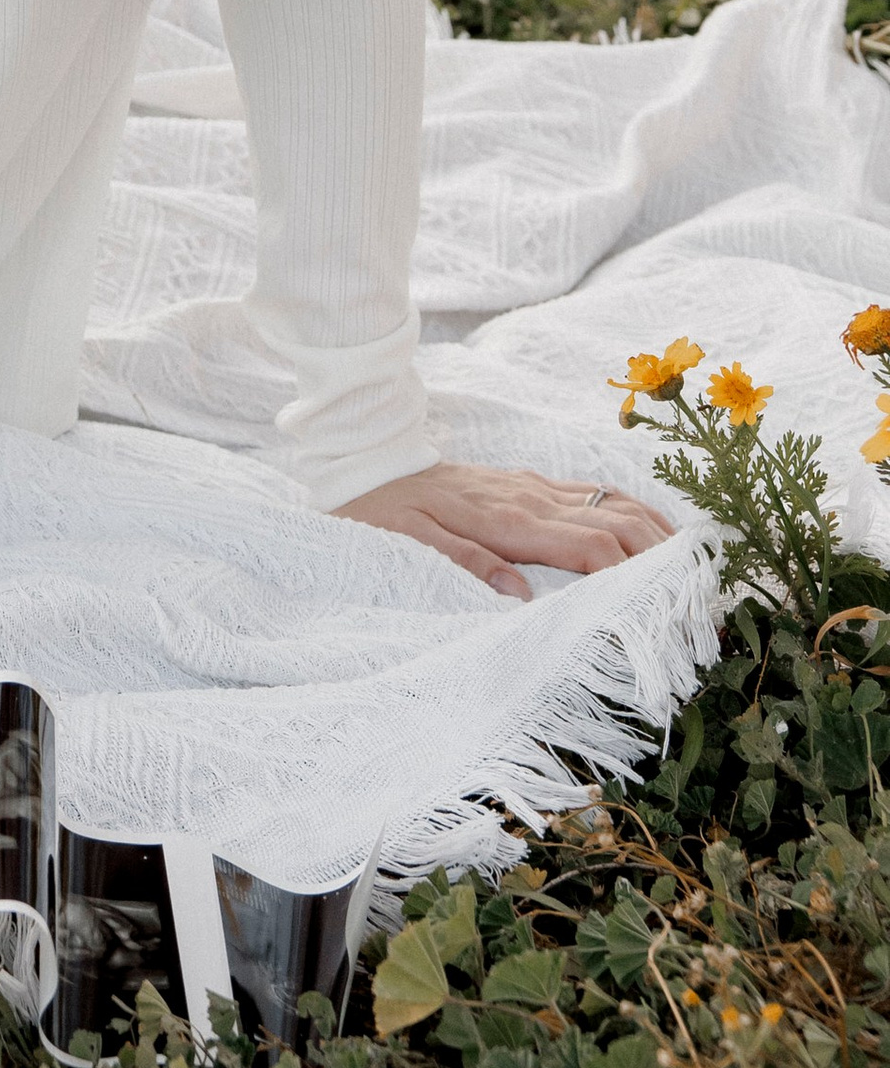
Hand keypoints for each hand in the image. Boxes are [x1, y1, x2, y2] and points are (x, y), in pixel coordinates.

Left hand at [336, 460, 675, 598]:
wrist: (366, 459)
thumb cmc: (385, 511)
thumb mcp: (409, 543)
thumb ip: (464, 563)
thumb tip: (518, 596)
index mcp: (507, 521)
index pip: (588, 547)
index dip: (632, 575)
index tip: (665, 608)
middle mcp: (529, 498)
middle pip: (615, 523)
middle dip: (663, 559)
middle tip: (700, 599)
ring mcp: (533, 486)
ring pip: (611, 503)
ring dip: (656, 532)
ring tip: (695, 568)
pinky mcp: (529, 481)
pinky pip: (592, 491)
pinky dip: (631, 510)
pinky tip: (652, 529)